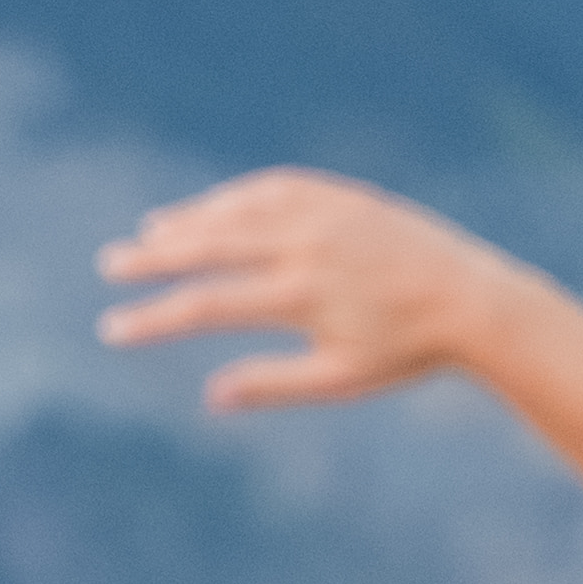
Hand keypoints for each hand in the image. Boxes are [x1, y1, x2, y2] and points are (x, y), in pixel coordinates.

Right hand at [92, 170, 519, 413]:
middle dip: (154, 258)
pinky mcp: (341, 196)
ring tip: (151, 234)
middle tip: (112, 265)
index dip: (154, 319)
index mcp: (298, 295)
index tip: (114, 329)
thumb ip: (272, 384)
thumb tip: (212, 396)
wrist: (470, 300)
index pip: (206, 305)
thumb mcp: (338, 380)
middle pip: (208, 245)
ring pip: (237, 208)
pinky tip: (213, 208)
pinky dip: (236, 196)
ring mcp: (322, 213)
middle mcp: (304, 245)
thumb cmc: (404, 351)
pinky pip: (275, 187)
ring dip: (189, 220)